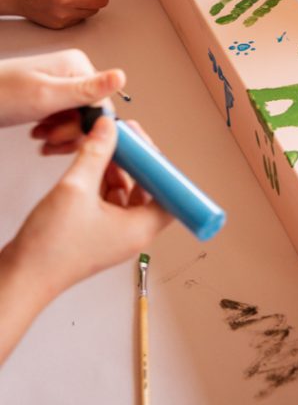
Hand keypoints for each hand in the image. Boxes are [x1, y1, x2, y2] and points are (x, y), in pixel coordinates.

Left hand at [0, 48, 123, 127]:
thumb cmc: (0, 94)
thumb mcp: (46, 96)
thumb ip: (87, 90)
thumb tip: (121, 77)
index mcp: (77, 65)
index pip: (103, 103)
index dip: (88, 126)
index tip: (70, 137)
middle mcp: (72, 72)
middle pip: (91, 113)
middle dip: (71, 132)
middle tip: (50, 138)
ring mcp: (61, 85)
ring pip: (78, 120)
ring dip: (62, 136)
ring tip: (42, 138)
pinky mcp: (50, 98)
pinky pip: (65, 121)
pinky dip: (55, 134)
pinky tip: (41, 137)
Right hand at [4, 115, 171, 310]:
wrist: (20, 278)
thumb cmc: (50, 249)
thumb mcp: (76, 189)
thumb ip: (95, 153)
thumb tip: (109, 127)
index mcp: (140, 228)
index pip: (170, 191)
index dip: (158, 163)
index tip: (141, 142)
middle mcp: (132, 231)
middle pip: (147, 186)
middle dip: (134, 159)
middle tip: (119, 135)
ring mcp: (114, 231)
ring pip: (125, 189)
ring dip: (115, 166)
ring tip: (100, 144)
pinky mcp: (97, 230)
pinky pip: (108, 197)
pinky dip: (101, 178)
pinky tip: (89, 163)